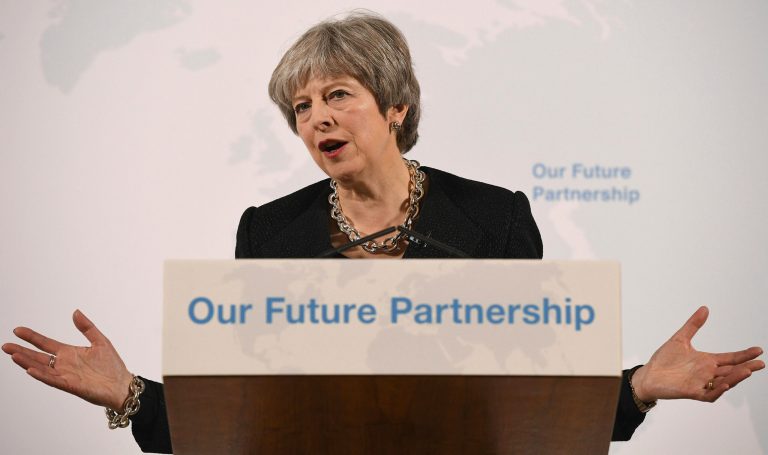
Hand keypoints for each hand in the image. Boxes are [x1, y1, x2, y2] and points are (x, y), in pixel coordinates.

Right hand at [2, 310, 133, 410]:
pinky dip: (42, 375)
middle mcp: (64, 364)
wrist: (122, 385)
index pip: (46, 344)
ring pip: (42, 368)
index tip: (18, 330)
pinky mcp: (71, 385)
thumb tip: (75, 312)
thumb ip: (87, 327)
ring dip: (27, 362)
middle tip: (6, 345)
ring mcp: (66, 375)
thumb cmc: (112, 366)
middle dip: (22, 351)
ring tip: (14, 355)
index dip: (32, 337)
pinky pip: (53, 380)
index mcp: (70, 353)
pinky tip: (30, 370)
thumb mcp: (100, 341)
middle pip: (38, 357)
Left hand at [631, 306, 763, 402]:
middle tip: (760, 363)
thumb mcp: (680, 339)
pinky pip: (709, 394)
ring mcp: (701, 383)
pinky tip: (724, 384)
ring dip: (735, 378)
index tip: (758, 350)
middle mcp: (707, 373)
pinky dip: (717, 390)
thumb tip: (705, 308)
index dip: (744, 355)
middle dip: (746, 367)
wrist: (648, 375)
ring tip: (747, 371)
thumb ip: (693, 325)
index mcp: (706, 361)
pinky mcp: (692, 392)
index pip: (730, 358)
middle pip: (731, 371)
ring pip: (724, 383)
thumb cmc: (664, 360)